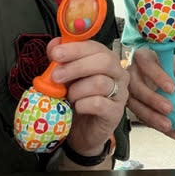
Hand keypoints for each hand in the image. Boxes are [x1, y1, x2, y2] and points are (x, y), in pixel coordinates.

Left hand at [47, 38, 128, 155]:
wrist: (82, 131)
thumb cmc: (77, 99)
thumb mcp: (66, 76)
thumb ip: (61, 59)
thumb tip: (54, 44)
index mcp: (106, 59)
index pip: (95, 46)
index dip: (75, 48)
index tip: (56, 54)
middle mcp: (117, 73)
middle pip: (104, 61)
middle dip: (76, 67)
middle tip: (56, 76)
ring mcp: (120, 93)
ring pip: (100, 83)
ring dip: (77, 89)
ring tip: (69, 96)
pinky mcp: (116, 112)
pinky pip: (99, 104)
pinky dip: (83, 104)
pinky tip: (77, 107)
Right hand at [127, 47, 174, 140]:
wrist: (150, 71)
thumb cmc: (160, 64)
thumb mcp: (169, 61)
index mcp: (140, 58)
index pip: (147, 65)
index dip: (158, 76)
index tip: (172, 88)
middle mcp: (130, 73)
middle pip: (137, 87)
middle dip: (153, 100)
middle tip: (169, 108)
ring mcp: (126, 90)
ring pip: (135, 105)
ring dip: (152, 117)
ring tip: (169, 126)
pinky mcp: (129, 105)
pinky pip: (141, 116)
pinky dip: (156, 125)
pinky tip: (171, 132)